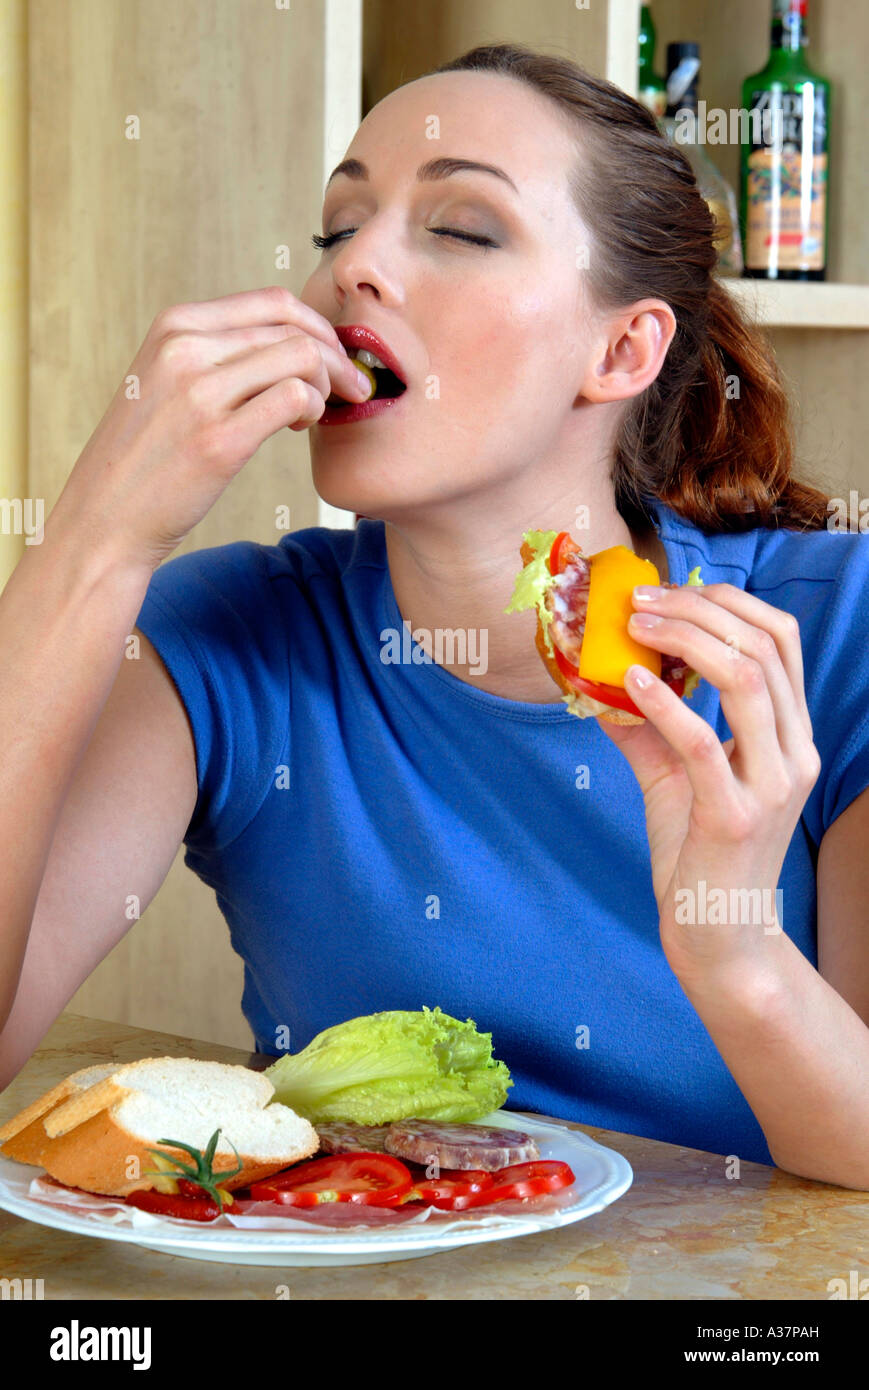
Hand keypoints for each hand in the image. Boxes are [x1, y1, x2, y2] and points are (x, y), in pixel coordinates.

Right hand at [46, 286, 370, 571]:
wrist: (105, 518)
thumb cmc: (146, 456)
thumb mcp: (167, 381)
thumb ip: (215, 354)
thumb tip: (287, 343)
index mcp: (175, 326)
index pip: (272, 301)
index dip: (317, 327)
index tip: (331, 357)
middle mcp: (185, 348)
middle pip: (294, 326)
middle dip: (336, 356)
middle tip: (350, 388)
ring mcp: (200, 392)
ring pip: (302, 356)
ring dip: (326, 385)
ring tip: (313, 414)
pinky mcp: (219, 439)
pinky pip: (295, 398)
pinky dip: (312, 410)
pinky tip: (297, 428)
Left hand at [597, 582, 821, 986]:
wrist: (719, 938)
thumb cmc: (700, 855)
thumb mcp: (674, 778)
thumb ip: (647, 727)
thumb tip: (600, 680)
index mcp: (791, 736)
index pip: (780, 640)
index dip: (728, 602)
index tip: (670, 592)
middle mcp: (795, 753)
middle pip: (762, 646)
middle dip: (698, 609)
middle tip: (638, 602)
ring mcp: (772, 785)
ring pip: (746, 678)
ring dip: (685, 640)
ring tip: (633, 627)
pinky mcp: (735, 817)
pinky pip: (704, 741)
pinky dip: (666, 703)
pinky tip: (631, 682)